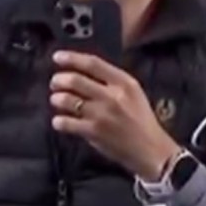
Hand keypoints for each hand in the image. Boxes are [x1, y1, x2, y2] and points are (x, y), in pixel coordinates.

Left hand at [49, 51, 180, 179]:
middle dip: (59, 79)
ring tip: (56, 100)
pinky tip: (60, 121)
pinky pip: (66, 122)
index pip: (93, 63)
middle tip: (55, 82)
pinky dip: (58, 121)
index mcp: (124, 83)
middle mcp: (111, 96)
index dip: (71, 58)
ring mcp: (101, 115)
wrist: (150, 149)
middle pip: (75, 79)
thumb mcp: (134, 92)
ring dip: (56, 98)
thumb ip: (112, 80)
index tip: (57, 56)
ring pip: (66, 99)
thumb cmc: (141, 120)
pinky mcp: (93, 132)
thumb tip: (83, 70)